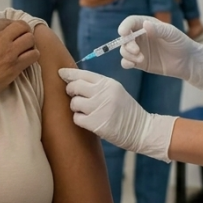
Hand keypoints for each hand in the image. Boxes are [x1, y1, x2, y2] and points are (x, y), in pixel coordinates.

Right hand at [0, 19, 39, 103]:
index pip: (6, 21)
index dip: (10, 26)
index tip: (11, 32)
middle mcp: (0, 39)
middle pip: (22, 26)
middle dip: (24, 30)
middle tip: (22, 37)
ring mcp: (10, 53)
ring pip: (30, 39)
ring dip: (29, 43)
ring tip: (25, 48)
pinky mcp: (16, 67)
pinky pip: (33, 55)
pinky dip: (32, 55)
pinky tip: (27, 58)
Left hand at [60, 68, 175, 161]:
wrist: (141, 130)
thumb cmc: (126, 111)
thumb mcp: (116, 91)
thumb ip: (98, 86)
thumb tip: (74, 80)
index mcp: (108, 83)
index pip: (84, 74)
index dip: (69, 73)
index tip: (61, 73)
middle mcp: (103, 93)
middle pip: (75, 86)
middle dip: (70, 90)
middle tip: (73, 95)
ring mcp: (99, 108)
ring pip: (74, 103)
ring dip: (75, 107)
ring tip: (84, 110)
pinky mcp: (96, 123)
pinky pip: (76, 118)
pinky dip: (79, 119)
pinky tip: (87, 120)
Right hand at [117, 15, 202, 89]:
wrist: (188, 62)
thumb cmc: (181, 43)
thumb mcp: (172, 34)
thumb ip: (159, 29)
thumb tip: (145, 24)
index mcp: (147, 25)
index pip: (131, 22)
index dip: (125, 26)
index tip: (123, 32)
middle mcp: (140, 36)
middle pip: (125, 37)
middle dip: (127, 44)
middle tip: (137, 51)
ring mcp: (139, 50)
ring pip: (124, 50)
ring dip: (128, 54)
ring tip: (141, 59)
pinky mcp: (139, 62)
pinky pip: (126, 62)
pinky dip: (126, 63)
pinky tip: (132, 65)